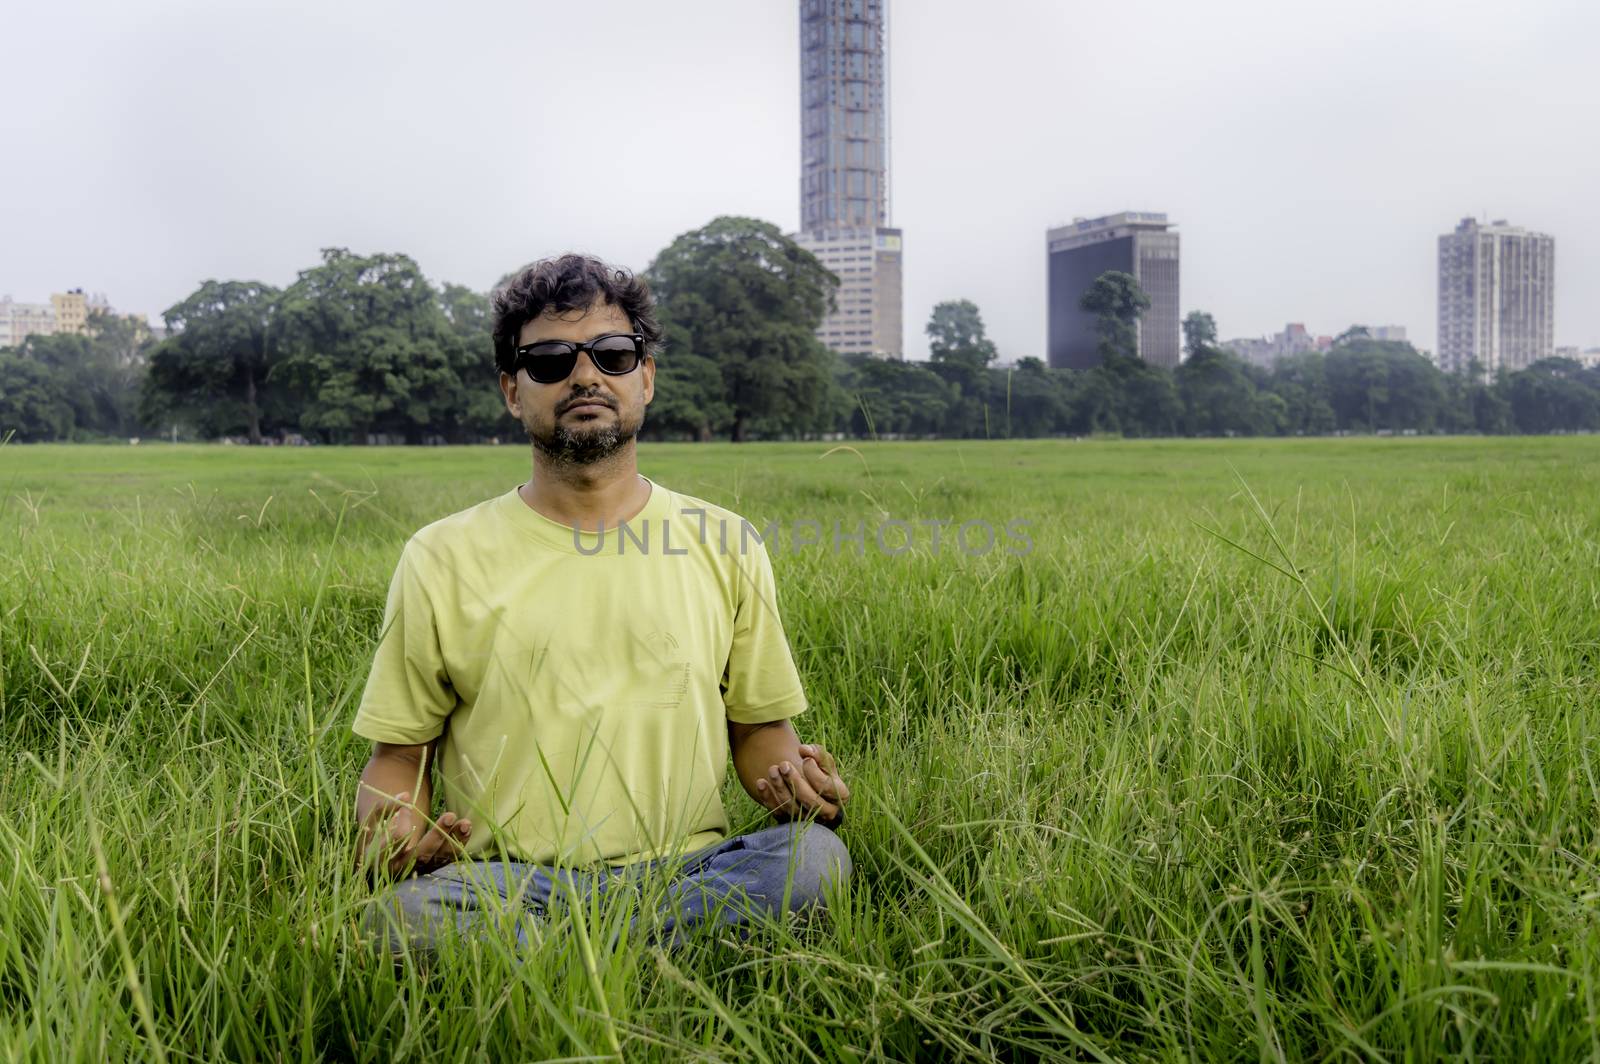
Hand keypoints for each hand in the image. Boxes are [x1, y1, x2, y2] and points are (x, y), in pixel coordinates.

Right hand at [358, 790, 472, 879]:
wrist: (379, 857)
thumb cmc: (374, 835)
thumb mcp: (373, 821)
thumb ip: (385, 807)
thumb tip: (406, 795)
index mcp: (380, 858)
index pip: (395, 842)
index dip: (403, 822)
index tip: (407, 805)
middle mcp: (400, 869)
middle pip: (421, 855)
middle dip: (438, 835)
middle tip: (450, 815)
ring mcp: (417, 870)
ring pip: (438, 858)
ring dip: (454, 840)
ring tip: (465, 822)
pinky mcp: (430, 868)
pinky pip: (446, 858)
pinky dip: (458, 844)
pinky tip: (466, 828)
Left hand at [754, 743, 850, 828]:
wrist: (805, 781)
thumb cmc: (818, 768)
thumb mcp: (821, 759)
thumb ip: (817, 752)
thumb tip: (805, 750)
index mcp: (839, 796)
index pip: (828, 788)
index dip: (815, 773)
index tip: (805, 760)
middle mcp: (827, 812)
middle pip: (812, 802)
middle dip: (795, 782)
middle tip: (784, 765)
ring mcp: (808, 819)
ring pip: (794, 809)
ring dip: (780, 788)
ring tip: (772, 770)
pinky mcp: (790, 821)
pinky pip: (778, 813)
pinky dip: (768, 798)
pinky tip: (761, 782)